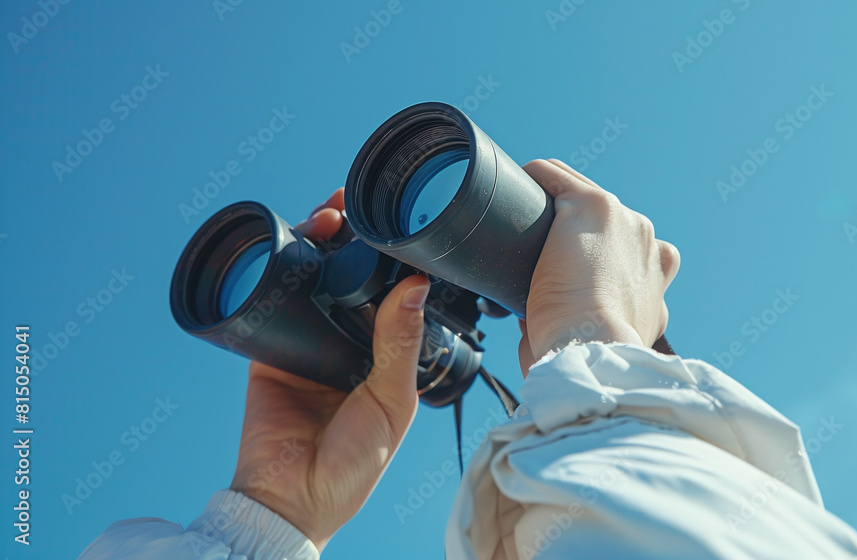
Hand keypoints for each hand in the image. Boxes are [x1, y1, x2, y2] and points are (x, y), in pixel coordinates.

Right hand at [229, 188, 430, 549]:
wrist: (293, 498)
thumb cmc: (355, 464)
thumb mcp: (390, 401)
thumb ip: (399, 344)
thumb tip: (415, 286)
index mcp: (385, 357)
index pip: (390, 298)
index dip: (392, 262)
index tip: (396, 227)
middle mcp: (348, 344)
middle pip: (350, 280)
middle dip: (352, 242)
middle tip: (354, 208)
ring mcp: (308, 343)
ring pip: (313, 282)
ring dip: (318, 245)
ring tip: (328, 213)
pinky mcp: (271, 348)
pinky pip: (274, 301)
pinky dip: (280, 269)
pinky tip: (290, 241)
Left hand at [516, 159, 679, 375]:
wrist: (593, 348)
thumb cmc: (585, 356)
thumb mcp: (595, 343)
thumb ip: (577, 327)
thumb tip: (532, 326)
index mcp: (655, 280)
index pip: (625, 255)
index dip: (591, 263)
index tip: (563, 276)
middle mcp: (648, 245)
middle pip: (606, 221)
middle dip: (573, 233)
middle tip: (536, 255)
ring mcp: (625, 221)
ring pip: (582, 193)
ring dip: (553, 204)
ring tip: (520, 223)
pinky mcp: (594, 204)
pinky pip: (555, 178)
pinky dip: (532, 180)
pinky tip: (513, 193)